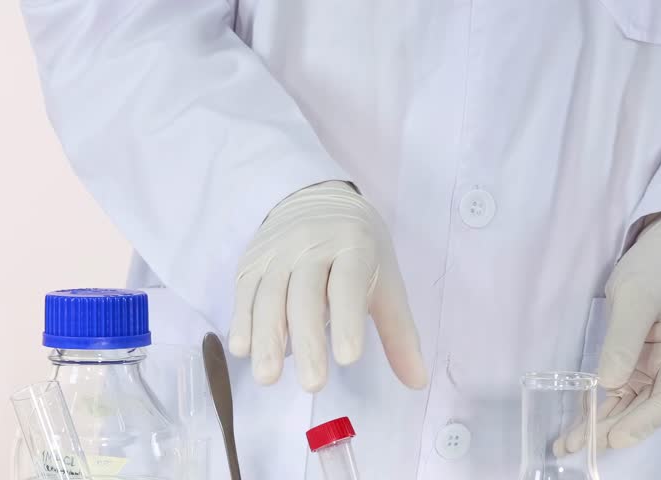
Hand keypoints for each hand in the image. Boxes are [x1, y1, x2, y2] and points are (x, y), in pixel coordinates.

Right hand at [227, 181, 427, 391]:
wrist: (315, 198)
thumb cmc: (358, 248)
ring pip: (270, 296)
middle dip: (307, 341)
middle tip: (313, 384)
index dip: (348, 320)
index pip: (349, 285)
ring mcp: (278, 253)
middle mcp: (312, 245)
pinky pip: (245, 292)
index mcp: (353, 247)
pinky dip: (242, 321)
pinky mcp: (252, 261)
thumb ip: (398, 333)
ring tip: (268, 377)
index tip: (348, 359)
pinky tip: (241, 350)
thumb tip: (418, 381)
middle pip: (306, 295)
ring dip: (267, 338)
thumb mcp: (385, 280)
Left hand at [558, 212, 660, 454]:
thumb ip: (623, 339)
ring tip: (568, 444)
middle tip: (578, 445)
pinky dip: (597, 408)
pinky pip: (616, 392)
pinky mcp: (633, 364)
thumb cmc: (656, 270)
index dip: (643, 422)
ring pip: (628, 406)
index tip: (615, 436)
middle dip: (612, 431)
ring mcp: (652, 369)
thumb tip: (609, 382)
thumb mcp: (637, 297)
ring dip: (600, 425)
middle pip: (644, 409)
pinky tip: (577, 424)